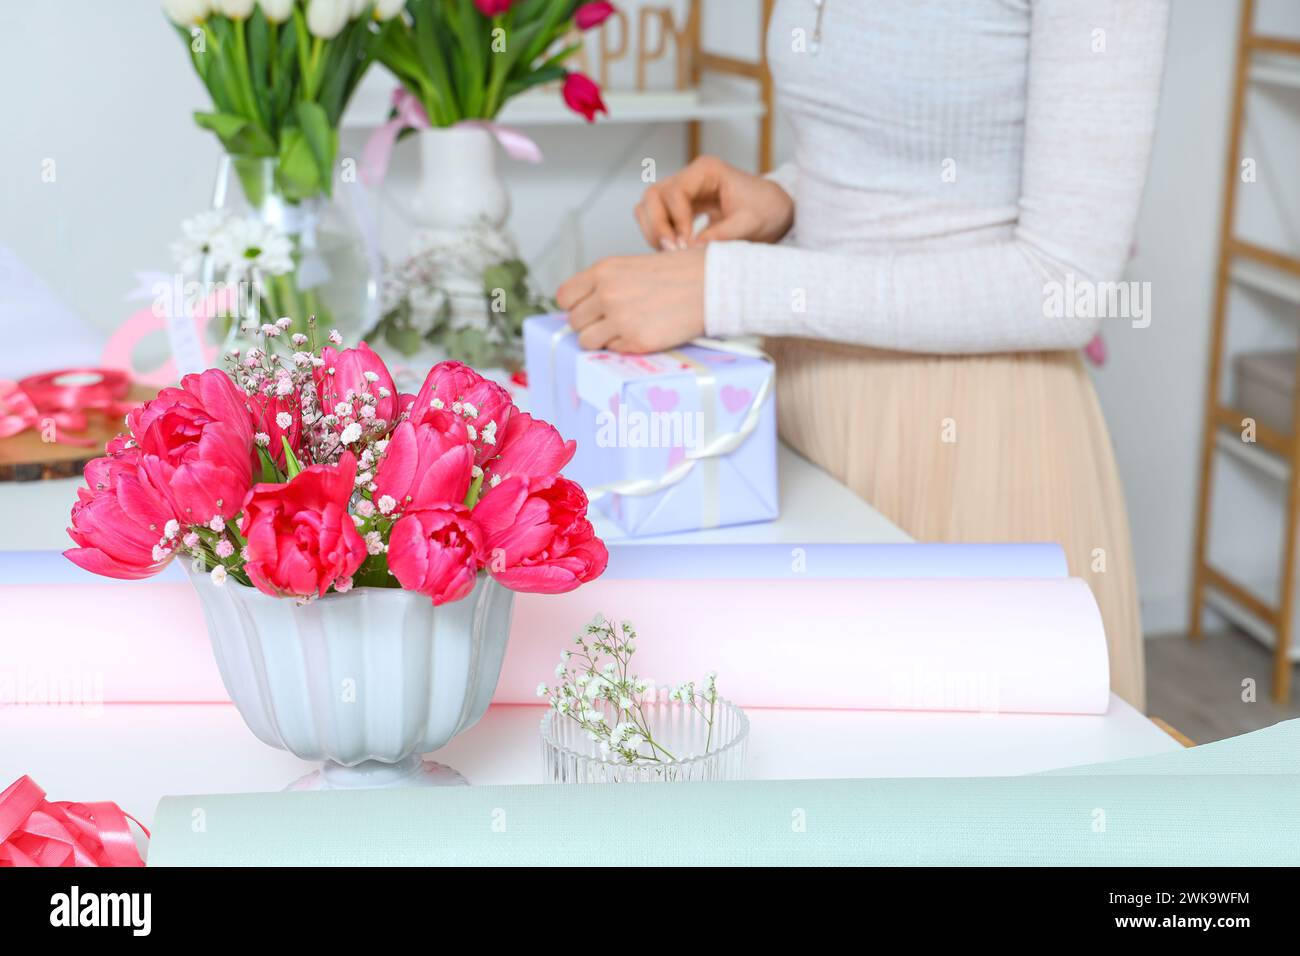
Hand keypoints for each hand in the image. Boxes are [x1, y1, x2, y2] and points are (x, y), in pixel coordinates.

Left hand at [556, 247, 705, 352]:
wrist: (710, 284)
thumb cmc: (676, 274)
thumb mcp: (632, 266)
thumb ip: (605, 284)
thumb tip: (584, 307)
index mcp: (604, 271)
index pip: (565, 297)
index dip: (575, 306)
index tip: (587, 310)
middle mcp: (607, 294)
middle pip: (575, 321)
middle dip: (590, 324)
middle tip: (611, 321)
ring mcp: (621, 319)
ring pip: (588, 341)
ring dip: (601, 340)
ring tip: (623, 331)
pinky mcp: (637, 341)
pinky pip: (614, 351)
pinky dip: (624, 346)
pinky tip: (643, 332)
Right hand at [635, 155, 793, 249]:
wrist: (773, 212)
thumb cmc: (766, 209)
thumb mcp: (751, 223)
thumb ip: (724, 234)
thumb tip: (694, 248)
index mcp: (707, 170)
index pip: (675, 191)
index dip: (676, 219)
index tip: (686, 244)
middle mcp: (689, 177)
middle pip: (653, 196)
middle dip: (657, 225)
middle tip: (672, 250)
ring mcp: (681, 192)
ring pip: (647, 206)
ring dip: (653, 231)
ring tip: (672, 252)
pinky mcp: (678, 208)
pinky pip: (654, 218)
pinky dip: (658, 235)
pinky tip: (674, 250)